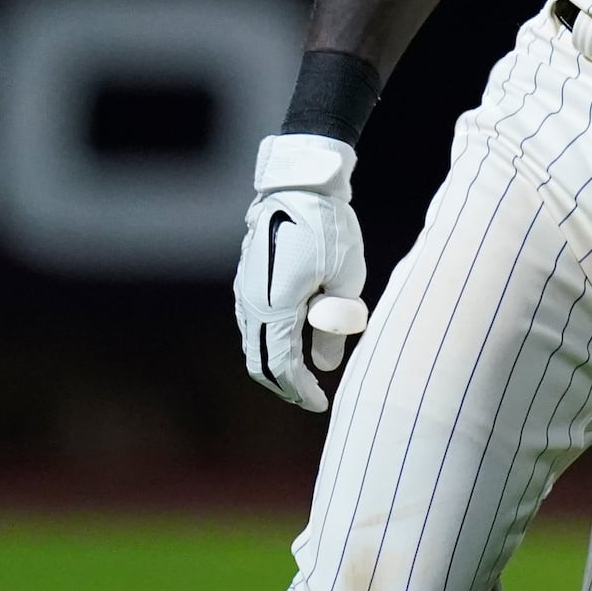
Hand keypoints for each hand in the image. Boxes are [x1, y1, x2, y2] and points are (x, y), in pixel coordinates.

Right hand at [234, 134, 367, 411]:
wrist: (300, 186)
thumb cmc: (329, 229)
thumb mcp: (346, 280)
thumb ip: (335, 327)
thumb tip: (327, 364)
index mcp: (275, 307)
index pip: (282, 366)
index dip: (300, 390)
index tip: (321, 404)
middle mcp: (252, 303)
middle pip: (260, 362)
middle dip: (286, 385)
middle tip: (311, 397)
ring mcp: (245, 291)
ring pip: (254, 344)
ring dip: (276, 364)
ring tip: (305, 374)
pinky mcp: (248, 279)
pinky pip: (255, 324)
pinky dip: (271, 342)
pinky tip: (294, 342)